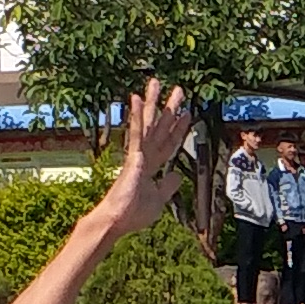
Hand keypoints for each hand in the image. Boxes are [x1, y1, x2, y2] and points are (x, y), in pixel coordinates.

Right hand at [97, 81, 192, 234]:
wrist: (116, 221)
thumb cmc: (132, 214)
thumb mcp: (158, 200)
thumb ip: (167, 186)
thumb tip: (177, 175)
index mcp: (152, 166)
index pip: (169, 143)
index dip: (179, 129)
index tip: (188, 114)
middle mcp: (145, 156)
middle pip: (160, 127)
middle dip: (170, 109)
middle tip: (178, 90)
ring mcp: (138, 154)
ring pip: (148, 124)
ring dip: (153, 103)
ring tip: (155, 83)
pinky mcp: (132, 157)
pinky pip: (136, 133)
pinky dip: (137, 116)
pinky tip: (136, 98)